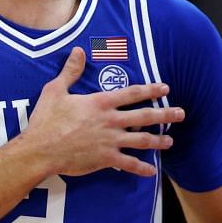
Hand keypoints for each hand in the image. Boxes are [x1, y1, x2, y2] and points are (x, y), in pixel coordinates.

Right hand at [17, 47, 182, 179]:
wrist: (41, 149)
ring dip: (158, 141)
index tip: (165, 89)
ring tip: (170, 141)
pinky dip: (141, 168)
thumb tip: (78, 51)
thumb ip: (71, 71)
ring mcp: (110, 141)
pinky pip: (128, 164)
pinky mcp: (106, 159)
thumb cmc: (46, 120)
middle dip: (165, 115)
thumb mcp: (55, 90)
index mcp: (100, 103)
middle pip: (144, 117)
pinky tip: (152, 171)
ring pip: (141, 140)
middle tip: (181, 114)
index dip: (150, 90)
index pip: (132, 94)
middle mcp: (110, 121)